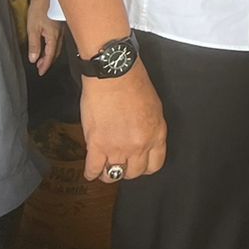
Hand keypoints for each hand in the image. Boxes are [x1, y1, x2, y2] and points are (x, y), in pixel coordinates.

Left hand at [26, 0, 63, 76]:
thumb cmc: (39, 9)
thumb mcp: (32, 29)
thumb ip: (34, 45)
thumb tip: (34, 58)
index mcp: (53, 36)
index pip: (50, 55)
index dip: (45, 65)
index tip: (40, 72)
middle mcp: (60, 34)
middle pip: (56, 52)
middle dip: (48, 61)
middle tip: (40, 67)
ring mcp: (62, 29)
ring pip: (58, 46)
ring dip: (50, 54)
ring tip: (42, 58)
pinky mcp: (61, 24)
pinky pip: (58, 39)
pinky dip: (53, 46)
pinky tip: (48, 45)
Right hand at [80, 63, 166, 183]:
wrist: (113, 73)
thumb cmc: (133, 83)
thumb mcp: (154, 107)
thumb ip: (150, 128)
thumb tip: (144, 140)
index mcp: (156, 134)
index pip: (154, 165)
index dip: (144, 166)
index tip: (138, 163)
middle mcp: (140, 145)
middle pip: (134, 173)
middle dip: (127, 170)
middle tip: (120, 163)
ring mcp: (118, 147)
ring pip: (114, 175)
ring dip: (108, 173)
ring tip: (105, 167)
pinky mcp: (97, 145)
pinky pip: (93, 170)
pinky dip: (91, 172)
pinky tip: (91, 169)